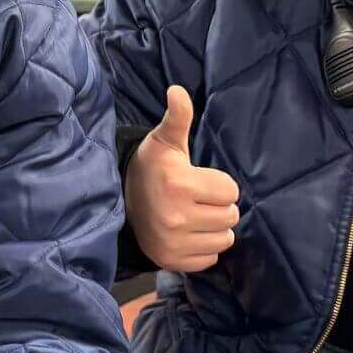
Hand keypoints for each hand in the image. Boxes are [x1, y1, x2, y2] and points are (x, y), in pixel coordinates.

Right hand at [125, 86, 240, 272]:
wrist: (122, 201)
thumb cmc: (152, 167)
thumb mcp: (165, 140)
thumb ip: (178, 117)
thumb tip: (177, 90)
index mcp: (179, 184)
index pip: (230, 191)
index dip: (219, 184)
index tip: (200, 179)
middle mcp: (176, 217)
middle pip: (230, 216)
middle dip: (220, 205)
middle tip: (200, 198)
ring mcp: (174, 244)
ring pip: (225, 239)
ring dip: (216, 228)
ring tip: (197, 215)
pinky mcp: (172, 262)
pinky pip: (210, 259)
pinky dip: (204, 247)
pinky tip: (189, 233)